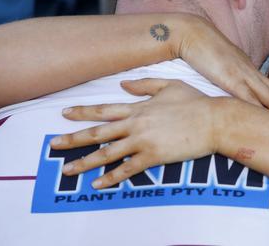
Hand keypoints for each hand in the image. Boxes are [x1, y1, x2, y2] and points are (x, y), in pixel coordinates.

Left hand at [51, 79, 216, 188]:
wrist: (214, 120)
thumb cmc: (196, 102)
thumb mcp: (169, 85)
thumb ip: (144, 84)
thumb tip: (122, 83)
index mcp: (139, 107)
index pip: (104, 110)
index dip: (83, 112)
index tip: (64, 113)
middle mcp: (136, 124)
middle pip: (98, 132)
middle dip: (73, 138)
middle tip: (53, 144)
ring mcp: (144, 141)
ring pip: (107, 153)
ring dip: (85, 162)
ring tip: (68, 169)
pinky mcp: (154, 157)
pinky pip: (128, 169)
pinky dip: (111, 178)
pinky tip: (97, 184)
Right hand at [174, 17, 268, 121]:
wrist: (191, 32)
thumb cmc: (204, 49)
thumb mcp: (222, 68)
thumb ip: (231, 80)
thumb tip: (237, 93)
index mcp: (250, 71)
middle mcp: (251, 73)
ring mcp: (242, 75)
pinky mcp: (229, 78)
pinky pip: (248, 97)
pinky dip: (260, 110)